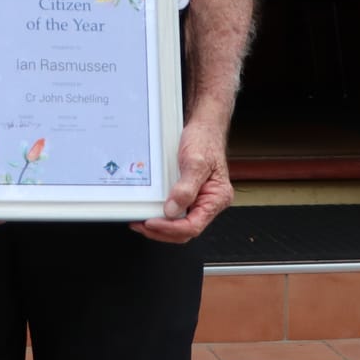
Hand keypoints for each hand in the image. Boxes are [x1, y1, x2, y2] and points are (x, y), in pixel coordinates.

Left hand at [133, 119, 232, 243]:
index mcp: (217, 198)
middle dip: (162, 231)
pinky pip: (176, 212)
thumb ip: (185, 188)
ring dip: (160, 226)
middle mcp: (209, 202)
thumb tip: (173, 210)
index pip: (193, 225)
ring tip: (142, 221)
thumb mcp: (195, 162)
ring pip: (179, 224)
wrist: (203, 128)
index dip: (171, 228)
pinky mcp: (189, 195)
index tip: (152, 223)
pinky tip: (151, 211)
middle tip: (142, 225)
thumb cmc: (205, 141)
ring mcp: (199, 200)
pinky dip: (162, 215)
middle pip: (185, 230)